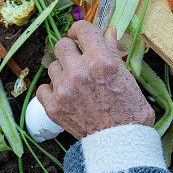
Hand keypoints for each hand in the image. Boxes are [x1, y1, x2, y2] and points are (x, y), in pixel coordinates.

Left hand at [36, 21, 154, 138]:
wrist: (120, 144)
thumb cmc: (130, 112)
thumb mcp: (128, 77)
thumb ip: (113, 52)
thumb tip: (108, 32)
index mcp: (101, 61)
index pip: (82, 29)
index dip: (80, 29)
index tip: (79, 34)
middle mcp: (80, 73)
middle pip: (62, 45)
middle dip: (71, 49)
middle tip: (78, 59)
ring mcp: (64, 90)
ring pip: (52, 66)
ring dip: (62, 71)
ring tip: (75, 82)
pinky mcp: (54, 107)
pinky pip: (42, 88)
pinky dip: (52, 91)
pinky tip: (64, 95)